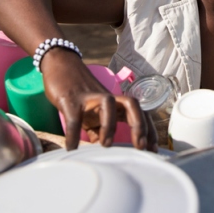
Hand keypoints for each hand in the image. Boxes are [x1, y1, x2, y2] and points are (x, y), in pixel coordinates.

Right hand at [40, 49, 157, 151]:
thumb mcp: (91, 113)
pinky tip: (72, 147)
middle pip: (132, 104)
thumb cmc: (78, 92)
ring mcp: (89, 97)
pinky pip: (74, 117)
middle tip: (140, 147)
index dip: (149, 130)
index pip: (139, 113)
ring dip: (110, 125)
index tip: (153, 149)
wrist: (60, 63)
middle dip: (140, 126)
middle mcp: (107, 97)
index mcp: (115, 102)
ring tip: (106, 145)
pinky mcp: (70, 99)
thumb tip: (101, 148)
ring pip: (108, 103)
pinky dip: (74, 134)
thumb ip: (98, 129)